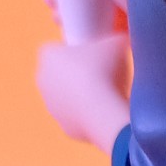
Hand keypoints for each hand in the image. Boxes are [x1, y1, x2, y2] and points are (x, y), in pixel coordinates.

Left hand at [35, 33, 130, 155]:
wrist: (103, 112)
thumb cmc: (104, 70)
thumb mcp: (116, 42)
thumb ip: (115, 39)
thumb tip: (122, 40)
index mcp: (47, 54)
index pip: (58, 47)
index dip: (76, 50)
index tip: (94, 54)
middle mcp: (42, 80)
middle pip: (61, 73)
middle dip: (78, 73)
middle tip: (102, 74)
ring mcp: (51, 106)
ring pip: (68, 97)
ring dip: (83, 95)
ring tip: (107, 95)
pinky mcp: (64, 127)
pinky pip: (78, 118)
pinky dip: (90, 116)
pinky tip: (106, 113)